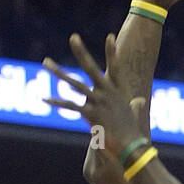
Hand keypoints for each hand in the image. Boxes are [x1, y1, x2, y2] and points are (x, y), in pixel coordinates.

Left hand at [43, 34, 143, 155]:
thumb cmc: (133, 134)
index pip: (115, 68)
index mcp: (117, 92)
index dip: (112, 52)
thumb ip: (136, 106)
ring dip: (58, 72)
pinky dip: (56, 102)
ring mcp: (98, 102)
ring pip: (74, 83)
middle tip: (73, 37)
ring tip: (45, 62)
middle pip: (91, 68)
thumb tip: (139, 101)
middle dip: (81, 52)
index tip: (110, 36)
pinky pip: (69, 105)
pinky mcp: (90, 114)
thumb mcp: (135, 116)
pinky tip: (44, 98)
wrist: (131, 147)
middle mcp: (107, 93)